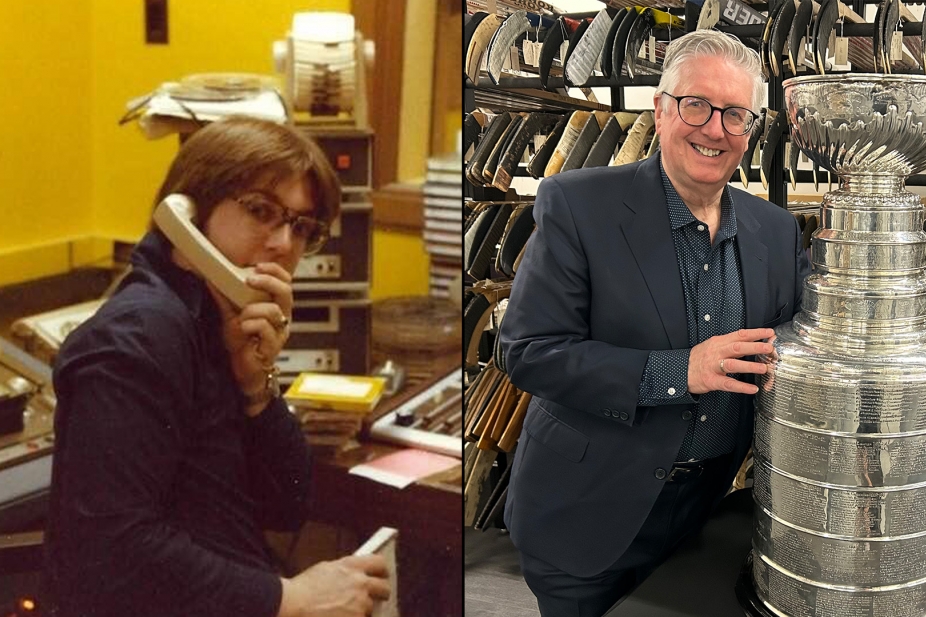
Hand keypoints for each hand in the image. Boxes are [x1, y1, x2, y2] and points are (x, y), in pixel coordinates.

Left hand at [207, 262, 293, 411]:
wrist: (241, 372)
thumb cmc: (241, 344)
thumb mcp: (230, 316)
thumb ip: (224, 298)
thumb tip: (211, 278)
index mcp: (276, 307)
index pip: (285, 282)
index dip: (275, 271)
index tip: (257, 266)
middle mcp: (282, 318)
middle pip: (286, 292)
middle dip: (268, 282)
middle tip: (250, 281)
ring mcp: (280, 333)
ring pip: (274, 311)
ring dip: (253, 310)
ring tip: (241, 318)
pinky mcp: (273, 346)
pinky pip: (266, 329)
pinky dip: (252, 325)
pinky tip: (243, 329)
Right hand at [277, 555, 390, 616]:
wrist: (292, 604)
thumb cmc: (303, 587)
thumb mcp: (326, 569)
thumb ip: (345, 570)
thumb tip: (355, 574)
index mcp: (352, 566)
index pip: (379, 564)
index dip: (382, 571)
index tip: (381, 576)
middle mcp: (360, 583)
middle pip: (384, 588)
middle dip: (381, 593)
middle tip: (374, 597)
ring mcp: (359, 604)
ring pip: (370, 609)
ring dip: (361, 611)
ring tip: (345, 611)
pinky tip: (342, 616)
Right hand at [687, 328, 774, 395]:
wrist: (678, 371)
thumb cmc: (697, 359)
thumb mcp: (712, 346)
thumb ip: (729, 344)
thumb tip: (749, 342)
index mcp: (718, 342)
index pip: (739, 334)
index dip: (755, 333)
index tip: (769, 333)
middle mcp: (716, 352)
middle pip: (737, 347)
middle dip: (755, 347)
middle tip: (769, 348)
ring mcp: (713, 367)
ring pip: (733, 364)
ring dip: (750, 366)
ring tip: (764, 368)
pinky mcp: (711, 381)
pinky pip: (728, 384)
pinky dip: (741, 386)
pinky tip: (752, 388)